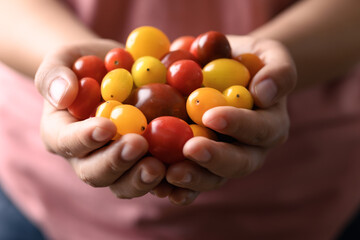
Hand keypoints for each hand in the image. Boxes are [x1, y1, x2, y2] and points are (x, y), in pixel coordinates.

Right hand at [35, 39, 165, 198]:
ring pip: (123, 184)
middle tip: (138, 145)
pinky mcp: (141, 163)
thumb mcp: (65, 59)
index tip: (107, 126)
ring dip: (140, 179)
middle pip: (95, 172)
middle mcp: (86, 156)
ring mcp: (116, 164)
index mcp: (61, 134)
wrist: (112, 72)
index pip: (66, 142)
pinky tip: (181, 170)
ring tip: (159, 167)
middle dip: (116, 162)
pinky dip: (166, 179)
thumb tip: (64, 96)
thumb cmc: (85, 65)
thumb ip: (55, 75)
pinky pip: (152, 179)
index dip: (85, 138)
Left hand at [159, 36, 296, 204]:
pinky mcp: (200, 164)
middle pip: (238, 163)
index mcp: (269, 125)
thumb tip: (264, 92)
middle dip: (215, 159)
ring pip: (213, 178)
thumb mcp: (270, 55)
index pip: (259, 129)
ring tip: (171, 174)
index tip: (211, 116)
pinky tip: (160, 186)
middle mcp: (250, 149)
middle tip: (190, 150)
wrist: (227, 71)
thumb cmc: (249, 62)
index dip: (238, 125)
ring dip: (193, 179)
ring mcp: (224, 160)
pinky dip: (176, 187)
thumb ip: (277, 71)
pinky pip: (190, 181)